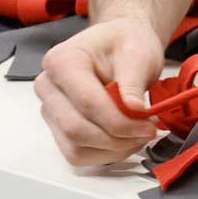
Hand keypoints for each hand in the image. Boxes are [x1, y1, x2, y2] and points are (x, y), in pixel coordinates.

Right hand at [32, 18, 166, 166]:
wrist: (119, 45)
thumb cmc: (125, 44)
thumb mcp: (138, 54)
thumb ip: (133, 82)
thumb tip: (134, 110)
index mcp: (62, 61)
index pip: (87, 103)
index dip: (120, 121)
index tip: (149, 126)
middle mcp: (48, 86)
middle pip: (76, 129)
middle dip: (117, 138)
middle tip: (147, 132)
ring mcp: (51, 110)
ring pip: (76, 148)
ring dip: (112, 149)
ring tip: (138, 135)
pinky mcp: (59, 128)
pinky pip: (77, 154)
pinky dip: (104, 154)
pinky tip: (124, 140)